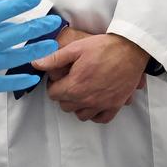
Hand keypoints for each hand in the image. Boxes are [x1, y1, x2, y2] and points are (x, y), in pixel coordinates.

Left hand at [32, 34, 149, 122]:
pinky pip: (101, 119)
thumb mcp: (75, 48)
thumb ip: (54, 59)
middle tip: (70, 82)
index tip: (59, 78)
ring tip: (81, 92)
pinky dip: (96, 114)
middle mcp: (87, 99)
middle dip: (64, 95)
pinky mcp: (115, 105)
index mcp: (75, 86)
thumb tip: (36, 64)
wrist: (130, 49)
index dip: (53, 85)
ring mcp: (102, 104)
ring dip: (78, 106)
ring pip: (81, 115)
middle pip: (65, 106)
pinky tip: (95, 102)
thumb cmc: (103, 47)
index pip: (53, 95)